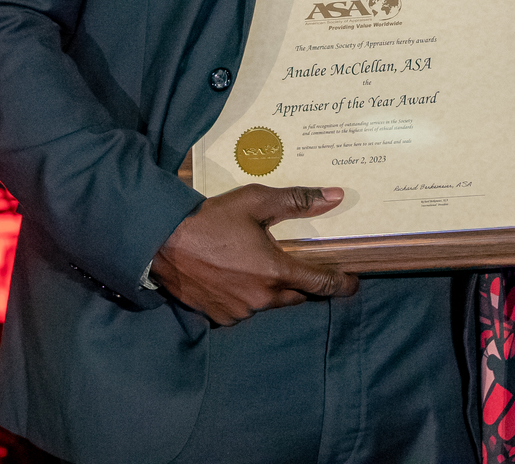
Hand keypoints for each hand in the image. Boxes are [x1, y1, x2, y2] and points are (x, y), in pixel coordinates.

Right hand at [150, 184, 359, 324]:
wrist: (162, 242)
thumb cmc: (211, 219)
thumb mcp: (256, 201)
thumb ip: (297, 200)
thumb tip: (336, 196)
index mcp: (275, 271)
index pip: (320, 284)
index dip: (340, 285)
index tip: (352, 284)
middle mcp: (262, 297)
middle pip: (296, 297)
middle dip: (303, 285)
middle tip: (301, 268)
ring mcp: (240, 311)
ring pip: (269, 304)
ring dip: (271, 290)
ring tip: (260, 269)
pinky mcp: (220, 317)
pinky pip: (244, 310)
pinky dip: (247, 297)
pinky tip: (236, 279)